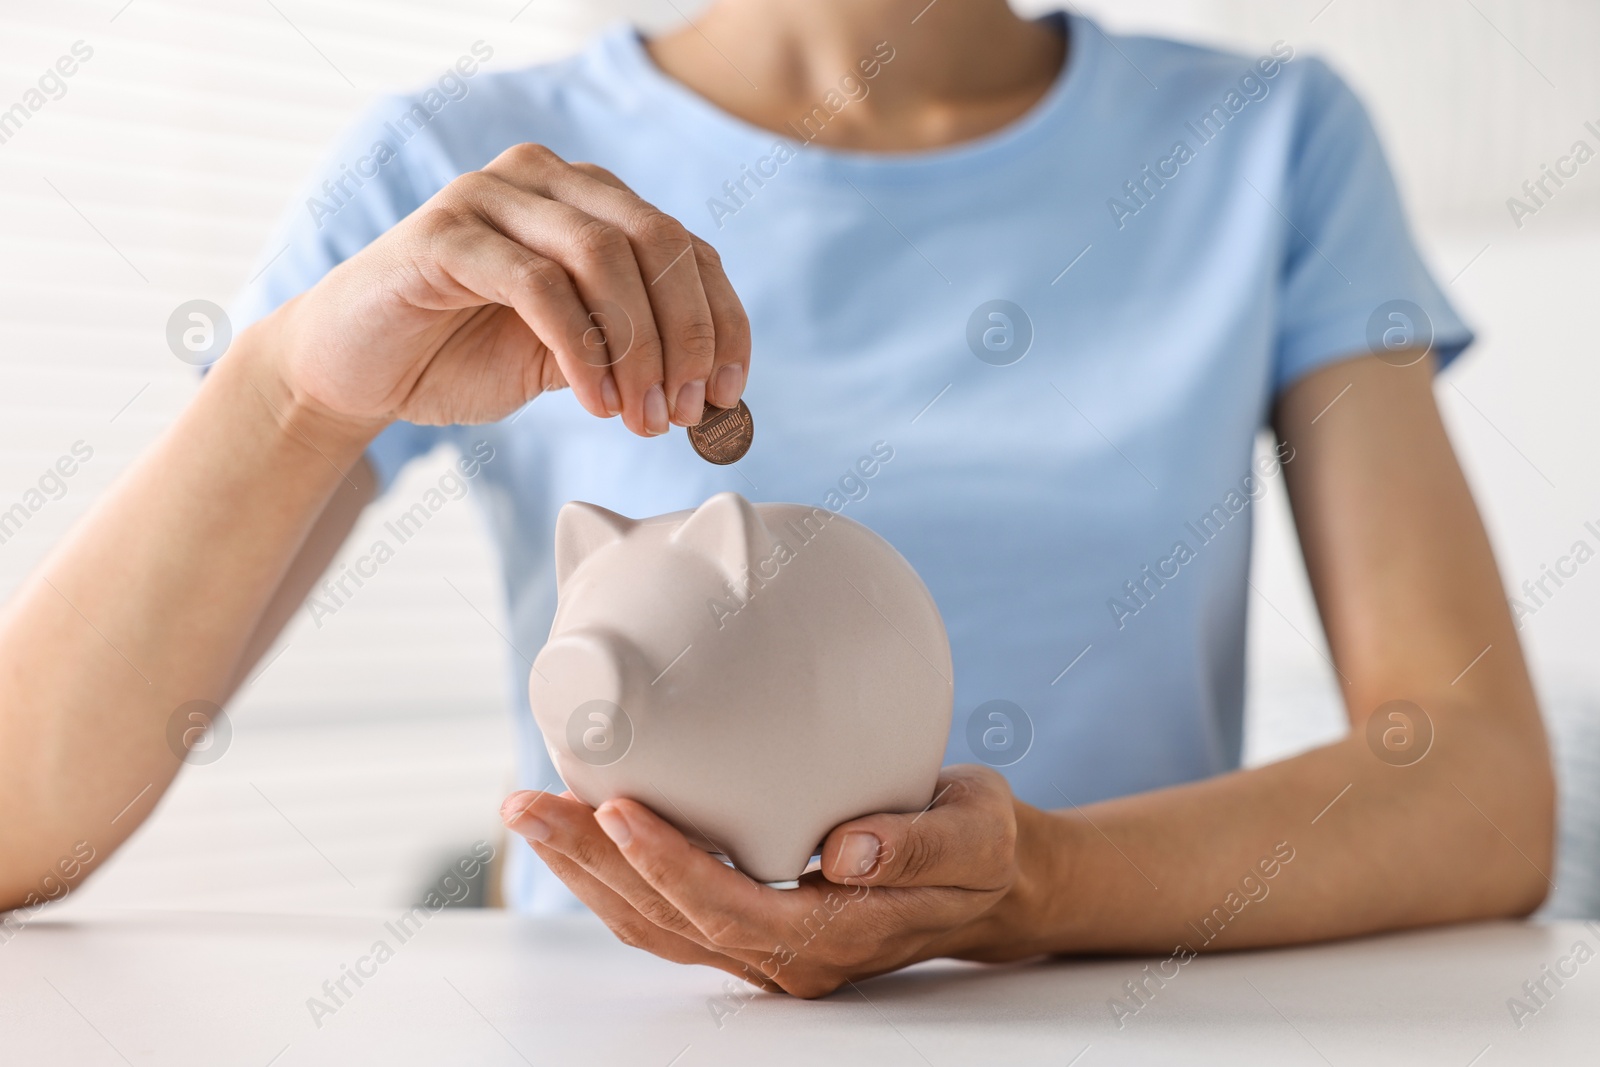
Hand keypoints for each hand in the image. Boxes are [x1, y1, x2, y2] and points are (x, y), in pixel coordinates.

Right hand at [264, 143, 749, 435]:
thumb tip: (712, 388)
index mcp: (587, 199)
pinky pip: (540, 286)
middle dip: (686, 337)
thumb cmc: (458, 356)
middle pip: (657, 242)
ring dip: (639, 350)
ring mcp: (491, 195)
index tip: (730, 393)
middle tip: (685, 413)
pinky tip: (597, 404)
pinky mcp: (444, 234)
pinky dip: (582, 351)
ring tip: (642, 418)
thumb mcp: (571, 358)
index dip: (721, 321)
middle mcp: (546, 178)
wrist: (351, 370)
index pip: (685, 247)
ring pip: (605, 257)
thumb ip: (633, 352)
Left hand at [500, 766, 1038, 997]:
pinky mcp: (751, 926)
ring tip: (530, 817)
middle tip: (526, 806)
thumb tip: (846, 848)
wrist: (989, 881)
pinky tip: (582, 834)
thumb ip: (917, 845)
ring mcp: (765, 949)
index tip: (616, 808)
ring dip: (586, 873)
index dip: (668, 865)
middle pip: (669, 920)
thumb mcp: (974, 833)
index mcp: (839, 935)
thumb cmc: (981, 847)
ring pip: (654, 924)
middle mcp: (789, 957)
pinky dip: (613, 877)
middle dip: (591, 864)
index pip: (732, 909)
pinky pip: (665, 915)